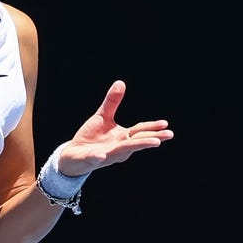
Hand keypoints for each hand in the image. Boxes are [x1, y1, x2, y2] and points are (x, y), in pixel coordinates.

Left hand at [56, 80, 173, 175]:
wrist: (74, 153)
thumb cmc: (92, 136)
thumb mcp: (102, 116)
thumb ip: (112, 102)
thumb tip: (121, 82)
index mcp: (123, 137)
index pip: (140, 132)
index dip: (152, 127)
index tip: (165, 124)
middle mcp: (119, 148)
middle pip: (136, 142)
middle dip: (151, 138)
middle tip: (168, 135)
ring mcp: (106, 155)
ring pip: (121, 151)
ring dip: (135, 146)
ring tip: (154, 142)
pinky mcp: (91, 159)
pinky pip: (95, 159)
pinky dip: (98, 157)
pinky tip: (101, 156)